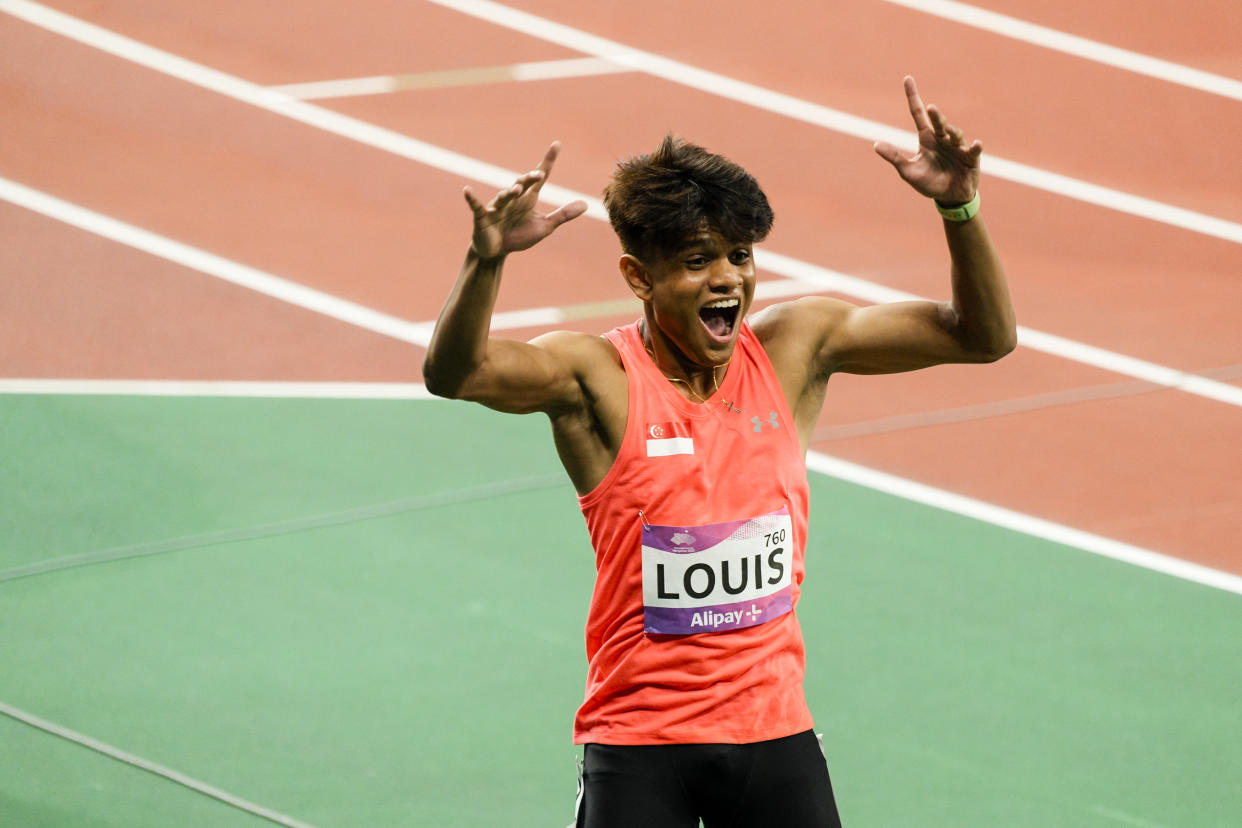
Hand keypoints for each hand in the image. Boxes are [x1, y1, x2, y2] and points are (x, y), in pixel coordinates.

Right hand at [463, 142, 587, 259]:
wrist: (497, 251)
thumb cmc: (518, 236)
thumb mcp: (544, 227)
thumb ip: (563, 215)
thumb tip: (586, 204)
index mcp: (528, 198)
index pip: (540, 177)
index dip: (548, 161)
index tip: (557, 144)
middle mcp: (513, 198)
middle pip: (522, 183)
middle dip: (530, 179)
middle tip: (540, 174)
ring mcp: (497, 206)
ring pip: (504, 196)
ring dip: (510, 193)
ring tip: (518, 190)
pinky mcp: (483, 216)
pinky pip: (476, 206)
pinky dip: (472, 198)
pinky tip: (468, 190)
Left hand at [874, 76, 980, 203]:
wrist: (949, 197)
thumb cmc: (929, 182)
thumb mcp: (908, 171)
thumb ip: (894, 157)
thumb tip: (875, 144)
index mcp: (927, 139)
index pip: (918, 113)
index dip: (913, 96)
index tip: (907, 78)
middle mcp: (942, 139)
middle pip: (938, 123)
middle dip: (936, 116)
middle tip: (931, 109)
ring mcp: (958, 147)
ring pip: (955, 134)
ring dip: (952, 132)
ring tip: (948, 131)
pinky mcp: (971, 158)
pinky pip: (973, 151)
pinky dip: (974, 147)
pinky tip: (975, 143)